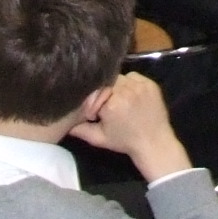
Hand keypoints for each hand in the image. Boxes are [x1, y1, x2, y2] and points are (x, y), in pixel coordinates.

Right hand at [71, 70, 194, 180]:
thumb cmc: (125, 141)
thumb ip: (80, 129)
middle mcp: (126, 90)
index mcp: (112, 103)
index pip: (94, 92)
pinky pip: (133, 76)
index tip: (95, 114)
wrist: (154, 142)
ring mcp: (140, 85)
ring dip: (115, 86)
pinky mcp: (150, 83)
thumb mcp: (99, 138)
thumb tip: (63, 124)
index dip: (92, 102)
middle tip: (106, 106)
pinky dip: (128, 83)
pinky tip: (128, 95)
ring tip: (117, 100)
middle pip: (106, 82)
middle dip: (104, 92)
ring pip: (119, 77)